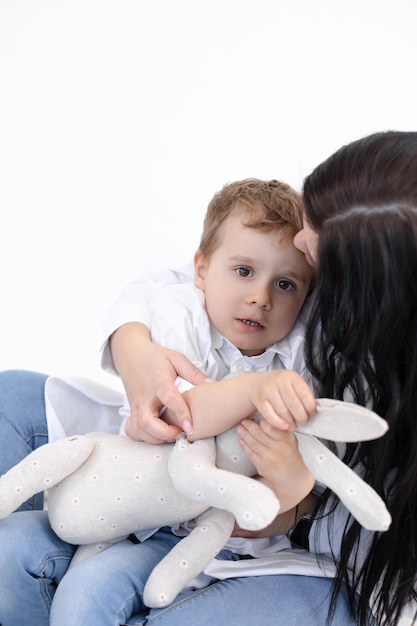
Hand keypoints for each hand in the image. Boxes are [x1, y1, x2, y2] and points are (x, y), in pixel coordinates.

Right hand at [110, 323, 206, 442]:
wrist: (131, 354)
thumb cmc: (156, 358)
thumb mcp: (176, 359)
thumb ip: (194, 373)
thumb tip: (213, 385)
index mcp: (158, 381)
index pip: (169, 398)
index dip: (180, 413)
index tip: (190, 427)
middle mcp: (144, 396)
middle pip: (146, 421)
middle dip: (164, 433)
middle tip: (181, 434)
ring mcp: (135, 405)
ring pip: (138, 429)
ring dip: (156, 438)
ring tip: (173, 435)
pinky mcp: (131, 411)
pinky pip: (131, 430)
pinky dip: (143, 437)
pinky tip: (156, 434)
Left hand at [237, 418, 313, 511]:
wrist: (293, 477)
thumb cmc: (290, 455)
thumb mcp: (290, 440)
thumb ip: (279, 430)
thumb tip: (263, 419)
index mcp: (287, 439)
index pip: (270, 426)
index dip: (260, 421)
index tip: (255, 418)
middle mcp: (279, 447)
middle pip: (259, 433)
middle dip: (249, 426)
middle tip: (243, 421)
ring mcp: (270, 457)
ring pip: (253, 443)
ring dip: (244, 435)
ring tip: (239, 429)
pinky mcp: (263, 466)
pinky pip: (251, 453)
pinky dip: (245, 446)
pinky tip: (241, 441)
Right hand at [248, 370, 315, 430]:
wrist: (255, 383)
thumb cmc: (276, 386)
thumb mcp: (291, 384)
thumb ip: (301, 394)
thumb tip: (312, 411)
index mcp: (291, 376)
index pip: (305, 394)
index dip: (310, 407)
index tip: (311, 414)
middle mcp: (280, 381)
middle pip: (294, 404)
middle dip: (301, 417)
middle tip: (302, 422)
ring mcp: (268, 389)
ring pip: (283, 411)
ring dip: (290, 422)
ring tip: (293, 426)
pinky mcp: (259, 399)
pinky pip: (270, 415)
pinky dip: (279, 423)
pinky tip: (284, 426)